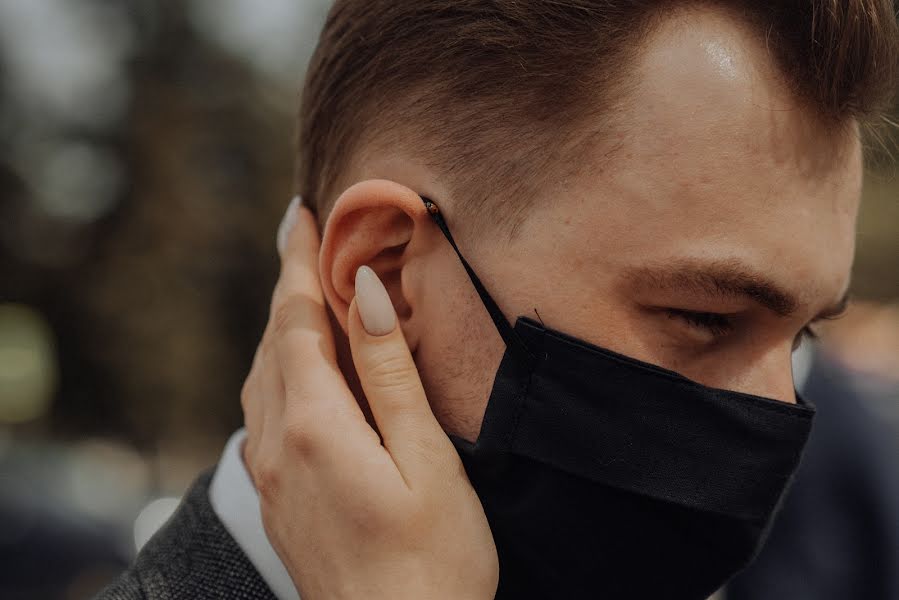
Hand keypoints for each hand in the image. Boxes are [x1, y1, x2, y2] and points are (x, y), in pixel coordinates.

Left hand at [241, 199, 497, 599]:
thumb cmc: (432, 561)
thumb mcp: (425, 458)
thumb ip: (388, 373)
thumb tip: (363, 292)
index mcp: (314, 425)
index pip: (296, 319)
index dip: (299, 261)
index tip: (303, 212)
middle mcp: (278, 444)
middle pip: (273, 342)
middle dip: (287, 283)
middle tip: (304, 236)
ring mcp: (272, 475)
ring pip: (263, 376)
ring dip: (281, 325)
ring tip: (305, 290)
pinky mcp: (280, 497)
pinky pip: (266, 411)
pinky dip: (280, 368)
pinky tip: (299, 368)